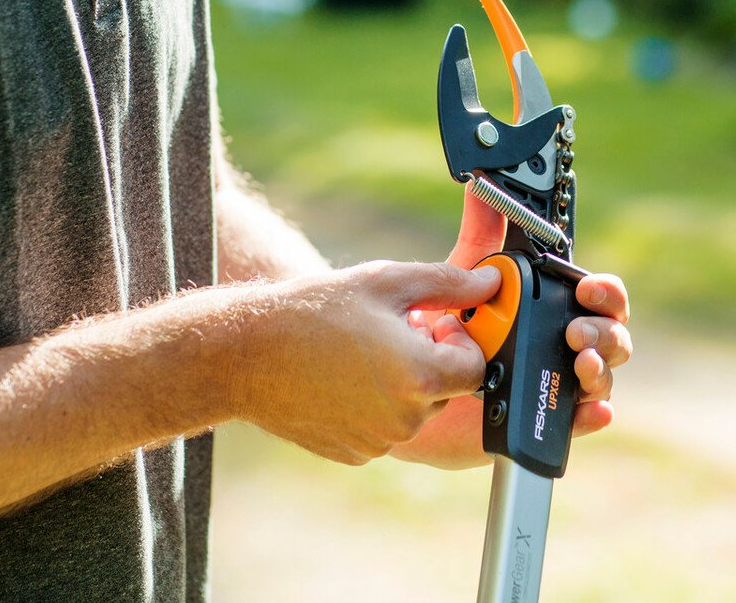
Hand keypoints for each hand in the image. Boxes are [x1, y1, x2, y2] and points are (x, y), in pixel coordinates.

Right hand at [222, 258, 500, 464]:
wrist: (246, 354)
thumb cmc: (314, 311)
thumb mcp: (388, 282)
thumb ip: (449, 284)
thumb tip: (490, 284)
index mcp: (419, 375)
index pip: (477, 366)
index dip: (460, 339)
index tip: (434, 320)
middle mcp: (404, 418)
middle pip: (447, 388)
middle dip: (431, 356)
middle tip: (394, 328)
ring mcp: (378, 442)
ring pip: (415, 409)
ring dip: (404, 381)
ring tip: (363, 349)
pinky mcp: (354, 453)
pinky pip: (385, 427)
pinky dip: (376, 404)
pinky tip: (344, 376)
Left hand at [390, 186, 633, 467]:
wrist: (406, 377)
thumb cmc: (444, 325)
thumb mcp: (464, 273)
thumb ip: (480, 231)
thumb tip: (481, 184)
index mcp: (553, 307)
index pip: (601, 297)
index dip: (605, 292)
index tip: (586, 289)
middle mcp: (561, 344)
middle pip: (611, 337)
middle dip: (605, 332)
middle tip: (575, 333)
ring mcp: (555, 383)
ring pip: (601, 378)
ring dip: (600, 370)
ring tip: (579, 363)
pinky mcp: (540, 420)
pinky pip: (577, 422)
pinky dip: (592, 417)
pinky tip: (591, 410)